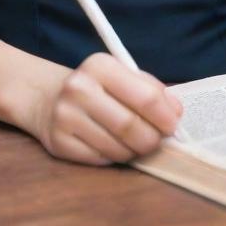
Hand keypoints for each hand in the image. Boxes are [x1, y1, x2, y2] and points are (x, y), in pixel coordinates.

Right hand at [32, 52, 183, 165]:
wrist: (49, 98)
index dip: (166, 116)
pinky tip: (112, 145)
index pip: (145, 97)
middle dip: (152, 139)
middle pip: (131, 126)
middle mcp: (79, 88)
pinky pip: (100, 160)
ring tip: (135, 142)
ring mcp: (66, 116)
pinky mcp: (58, 143)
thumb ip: (151, 90)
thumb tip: (176, 113)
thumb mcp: (122, 75)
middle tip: (157, 140)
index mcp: (100, 65)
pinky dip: (114, 157)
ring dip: (134, 150)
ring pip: (117, 148)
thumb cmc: (97, 87)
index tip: (174, 126)